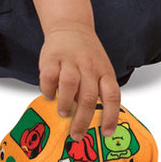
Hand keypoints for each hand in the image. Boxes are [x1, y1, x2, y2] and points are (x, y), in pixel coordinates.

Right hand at [39, 25, 120, 139]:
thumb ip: (97, 91)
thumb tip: (89, 121)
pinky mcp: (52, 57)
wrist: (71, 26)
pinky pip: (49, 76)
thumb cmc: (87, 54)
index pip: (112, 96)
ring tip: (63, 114)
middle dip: (82, 119)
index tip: (105, 133)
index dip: (110, 116)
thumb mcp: (100, 69)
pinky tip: (49, 96)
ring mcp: (70, 60)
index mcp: (105, 72)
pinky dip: (48, 90)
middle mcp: (89, 66)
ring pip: (70, 84)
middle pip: (89, 96)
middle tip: (76, 134)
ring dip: (66, 103)